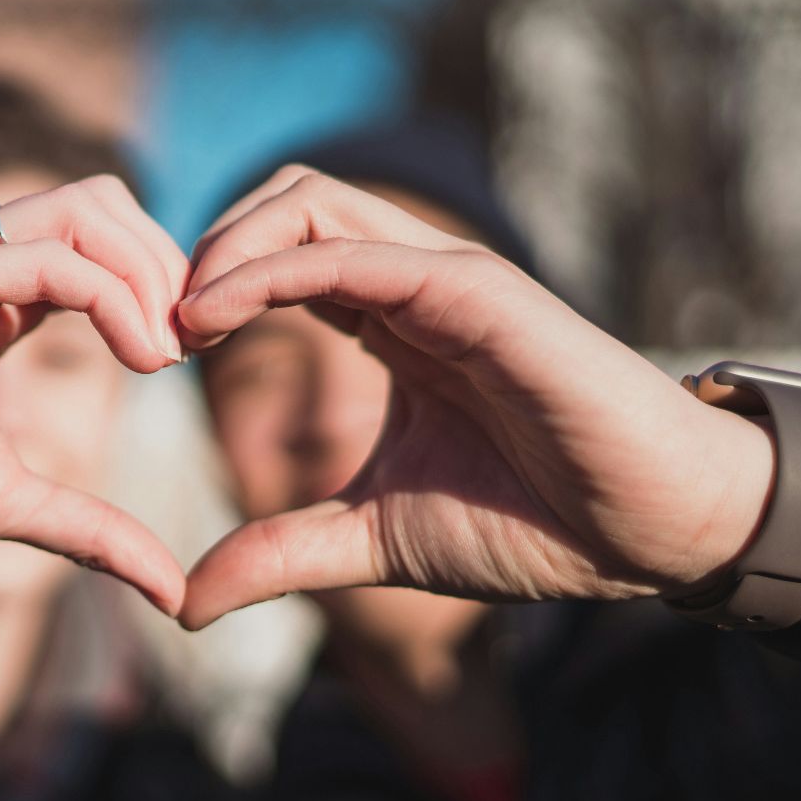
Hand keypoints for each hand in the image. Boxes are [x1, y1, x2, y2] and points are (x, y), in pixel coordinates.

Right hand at [0, 175, 190, 611]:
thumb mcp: (5, 504)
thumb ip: (90, 531)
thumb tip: (173, 594)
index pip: (106, 242)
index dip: (166, 285)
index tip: (200, 354)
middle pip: (107, 202)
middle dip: (170, 264)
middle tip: (197, 344)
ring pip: (83, 208)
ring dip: (148, 270)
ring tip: (167, 351)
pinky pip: (40, 258)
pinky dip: (109, 294)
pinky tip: (137, 356)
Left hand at [174, 168, 777, 627]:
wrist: (649, 531)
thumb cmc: (536, 522)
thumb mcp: (375, 540)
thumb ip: (282, 552)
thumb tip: (184, 600)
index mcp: (390, 323)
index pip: (279, 255)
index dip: (206, 286)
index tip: (152, 353)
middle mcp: (413, 284)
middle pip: (286, 200)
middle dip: (204, 246)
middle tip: (152, 327)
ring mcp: (446, 279)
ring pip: (312, 201)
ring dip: (226, 244)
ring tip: (177, 320)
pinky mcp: (477, 292)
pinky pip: (355, 253)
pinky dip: (272, 269)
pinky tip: (216, 317)